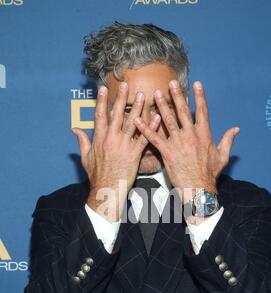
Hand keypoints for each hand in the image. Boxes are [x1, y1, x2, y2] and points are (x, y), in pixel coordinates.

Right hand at [72, 82, 159, 220]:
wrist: (107, 190)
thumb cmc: (96, 175)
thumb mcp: (85, 158)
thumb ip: (81, 141)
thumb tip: (75, 129)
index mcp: (99, 139)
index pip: (100, 116)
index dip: (101, 101)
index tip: (103, 88)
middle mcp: (111, 139)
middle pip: (116, 115)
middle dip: (121, 98)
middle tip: (126, 85)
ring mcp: (123, 146)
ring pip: (132, 124)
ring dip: (138, 108)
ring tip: (143, 95)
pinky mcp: (134, 154)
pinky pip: (144, 139)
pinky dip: (150, 128)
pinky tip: (156, 118)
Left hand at [134, 80, 239, 203]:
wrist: (198, 188)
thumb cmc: (210, 174)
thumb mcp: (222, 156)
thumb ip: (228, 140)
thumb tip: (236, 129)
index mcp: (204, 135)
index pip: (202, 111)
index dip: (199, 97)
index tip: (196, 84)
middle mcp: (191, 136)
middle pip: (183, 112)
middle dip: (177, 96)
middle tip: (171, 83)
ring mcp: (178, 144)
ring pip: (168, 121)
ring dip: (161, 107)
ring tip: (156, 94)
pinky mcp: (167, 153)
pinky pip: (154, 139)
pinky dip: (146, 129)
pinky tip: (138, 120)